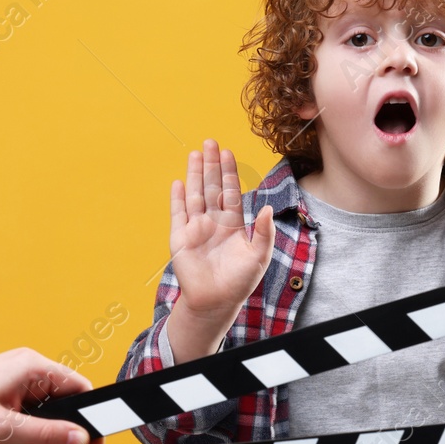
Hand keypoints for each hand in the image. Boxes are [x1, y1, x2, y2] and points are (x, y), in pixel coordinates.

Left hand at [0, 349, 103, 443]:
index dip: (91, 416)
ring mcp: (14, 381)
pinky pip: (32, 412)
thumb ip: (47, 435)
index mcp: (30, 365)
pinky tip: (20, 442)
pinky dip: (32, 429)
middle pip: (66, 398)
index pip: (79, 386)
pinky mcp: (4, 394)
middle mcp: (25, 368)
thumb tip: (80, 438)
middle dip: (68, 426)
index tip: (94, 441)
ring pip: (49, 408)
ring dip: (47, 429)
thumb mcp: (4, 429)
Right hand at [169, 139, 276, 320]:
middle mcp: (213, 222)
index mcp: (232, 224)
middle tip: (210, 141)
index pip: (230, 192)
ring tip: (195, 153)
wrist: (216, 302)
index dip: (229, 172)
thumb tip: (266, 209)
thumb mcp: (258, 256)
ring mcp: (195, 228)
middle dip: (211, 165)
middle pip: (211, 187)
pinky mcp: (180, 238)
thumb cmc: (239, 281)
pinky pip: (178, 214)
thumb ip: (263, 232)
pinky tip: (179, 182)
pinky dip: (177, 198)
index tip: (227, 152)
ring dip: (195, 174)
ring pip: (195, 195)